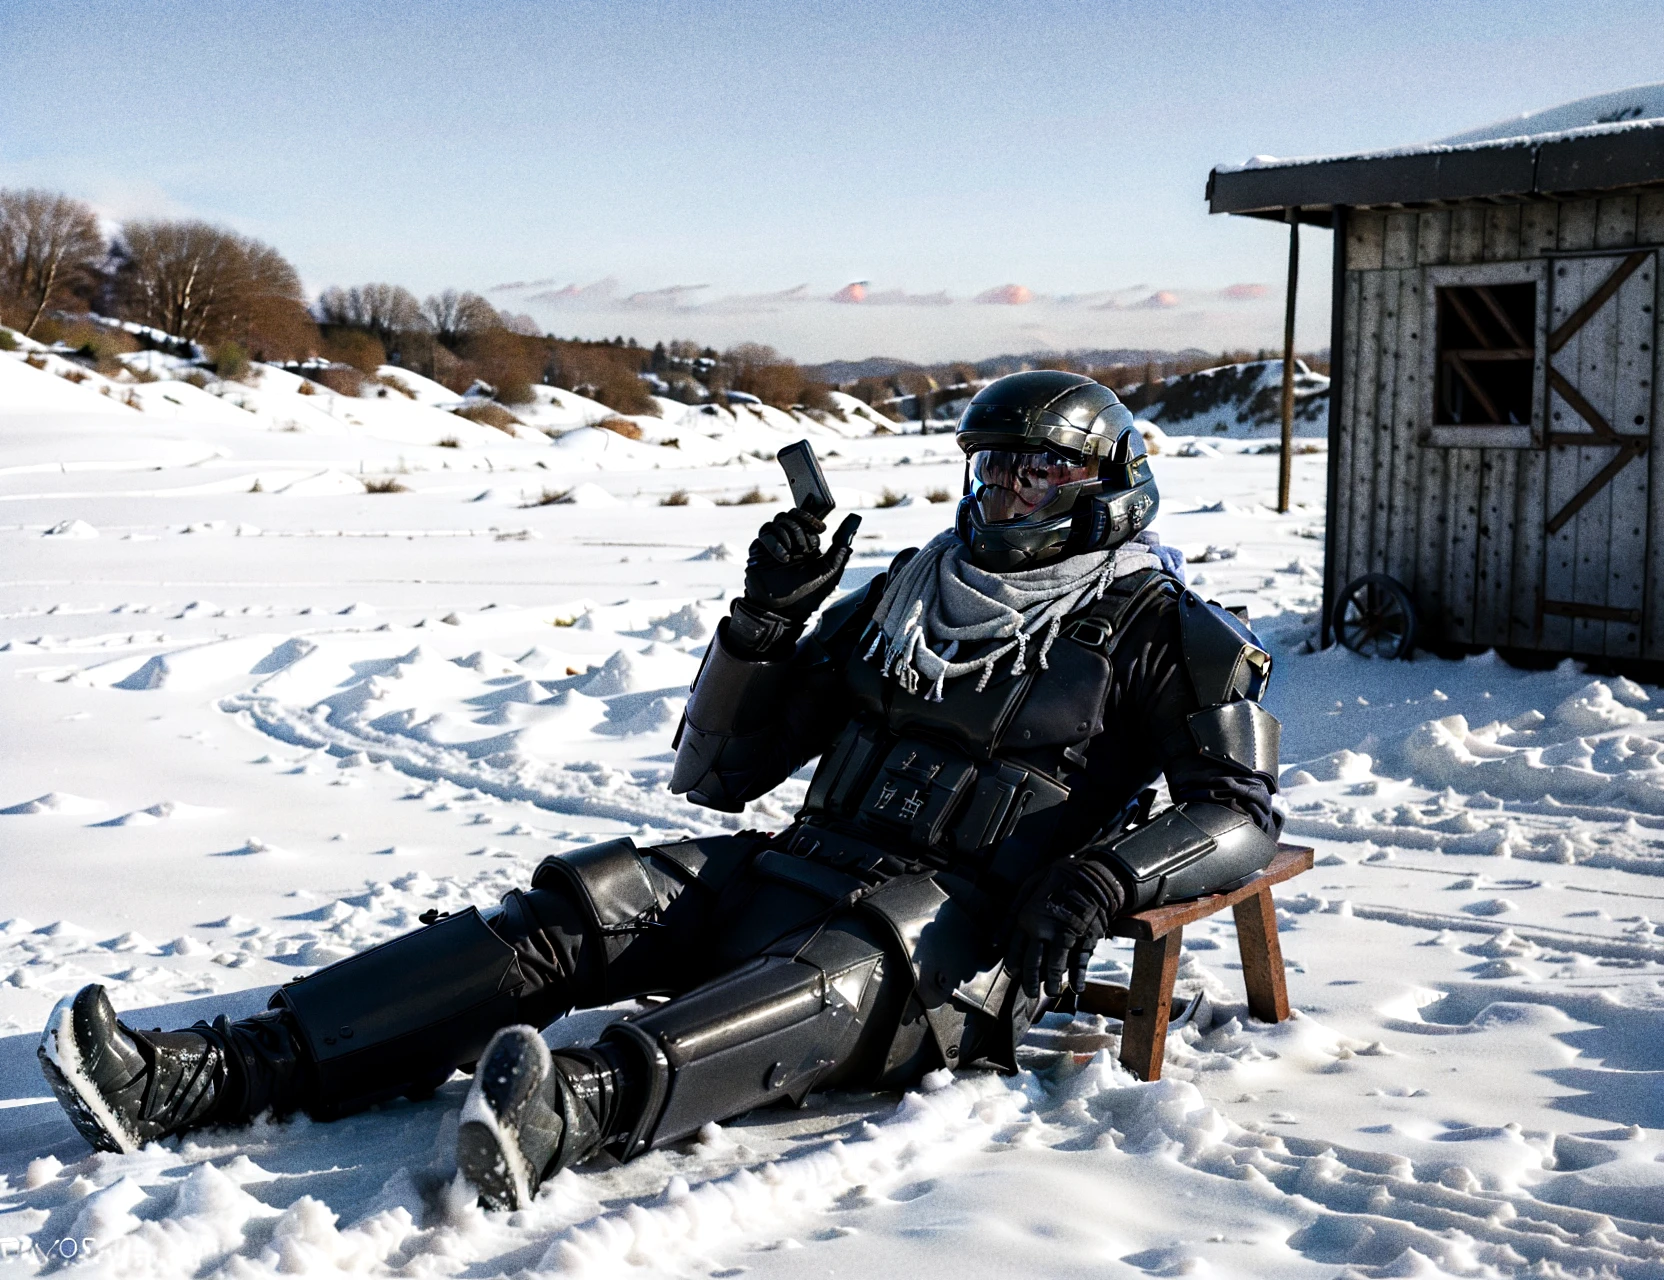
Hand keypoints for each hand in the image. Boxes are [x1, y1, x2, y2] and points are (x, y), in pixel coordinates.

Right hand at [743, 509, 861, 624]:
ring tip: (793, 557)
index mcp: (805, 541)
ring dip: (788, 536)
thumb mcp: (829, 568)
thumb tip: (854, 519)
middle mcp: (788, 540)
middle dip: (801, 529)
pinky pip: (765, 533)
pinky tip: (783, 558)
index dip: (812, 517)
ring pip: (778, 521)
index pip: (805, 516)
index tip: (822, 528)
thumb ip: (841, 544)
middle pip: (791, 515)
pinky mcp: (759, 549)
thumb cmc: (807, 591)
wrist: (783, 609)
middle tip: (806, 549)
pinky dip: (775, 543)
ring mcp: (773, 543)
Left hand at [1006, 858, 1124, 998]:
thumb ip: (1012, 913)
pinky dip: (1078, 977)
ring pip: (1055, 968)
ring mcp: (1067, 937)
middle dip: (1030, 982)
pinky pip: (1080, 963)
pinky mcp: (1086, 940)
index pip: (1015, 950)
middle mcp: (1046, 931)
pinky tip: (1076, 988)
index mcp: (1029, 918)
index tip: (1013, 975)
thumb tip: (995, 941)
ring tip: (1049, 992)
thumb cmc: (1058, 878)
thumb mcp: (1029, 886)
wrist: (1094, 875)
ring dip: (1051, 983)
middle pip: (1034, 964)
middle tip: (1030, 993)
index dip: (1013, 966)